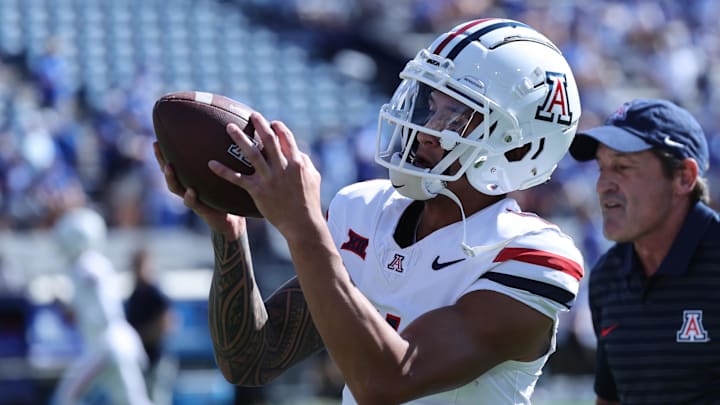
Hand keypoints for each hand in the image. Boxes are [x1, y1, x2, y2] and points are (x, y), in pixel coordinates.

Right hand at [153, 141, 245, 238]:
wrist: (233, 218)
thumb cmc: (229, 193)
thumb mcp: (226, 174)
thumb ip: (223, 158)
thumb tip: (229, 134)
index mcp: (191, 177)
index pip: (175, 161)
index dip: (165, 150)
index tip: (158, 136)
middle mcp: (187, 186)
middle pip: (168, 171)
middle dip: (161, 159)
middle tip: (156, 146)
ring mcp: (192, 198)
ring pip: (176, 188)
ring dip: (171, 177)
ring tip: (169, 167)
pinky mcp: (201, 210)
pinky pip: (193, 203)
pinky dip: (191, 197)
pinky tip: (191, 190)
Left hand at [208, 113, 322, 239]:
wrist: (302, 223)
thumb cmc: (309, 201)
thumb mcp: (314, 178)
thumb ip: (306, 162)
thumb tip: (298, 151)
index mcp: (296, 162)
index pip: (287, 139)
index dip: (278, 128)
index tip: (271, 122)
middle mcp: (282, 167)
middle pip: (268, 140)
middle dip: (259, 124)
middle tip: (252, 115)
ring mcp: (269, 179)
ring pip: (252, 153)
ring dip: (239, 139)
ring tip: (229, 127)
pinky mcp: (258, 191)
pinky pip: (237, 179)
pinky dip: (224, 171)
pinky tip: (211, 164)